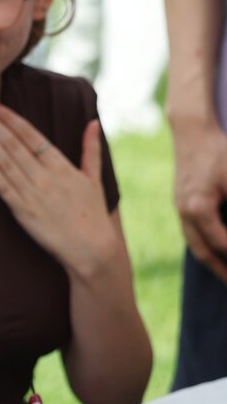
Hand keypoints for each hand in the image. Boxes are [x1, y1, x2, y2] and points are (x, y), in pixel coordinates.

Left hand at [0, 103, 117, 278]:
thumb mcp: (94, 178)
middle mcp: (46, 177)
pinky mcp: (23, 211)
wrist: (91, 248)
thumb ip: (90, 149)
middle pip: (14, 144)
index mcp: (62, 166)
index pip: (31, 135)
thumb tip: (93, 123)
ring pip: (6, 162)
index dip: (10, 118)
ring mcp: (33, 194)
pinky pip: (5, 188)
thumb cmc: (91, 213)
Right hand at [171, 118, 226, 280]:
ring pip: (196, 245)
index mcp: (198, 208)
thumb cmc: (219, 151)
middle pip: (204, 252)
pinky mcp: (182, 203)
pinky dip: (206, 247)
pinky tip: (217, 251)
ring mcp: (180, 209)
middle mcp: (185, 212)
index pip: (223, 243)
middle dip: (222, 272)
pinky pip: (193, 234)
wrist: (191, 132)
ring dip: (213, 262)